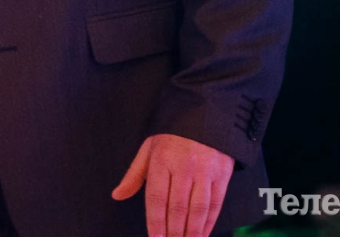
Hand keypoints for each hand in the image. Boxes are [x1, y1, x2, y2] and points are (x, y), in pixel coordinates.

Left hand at [111, 133, 233, 236]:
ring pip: (198, 209)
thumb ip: (134, 175)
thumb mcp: (148, 149)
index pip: (156, 197)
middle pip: (177, 207)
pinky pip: (215, 204)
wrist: (205, 115)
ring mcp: (204, 172)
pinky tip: (203, 234)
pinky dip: (209, 222)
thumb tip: (117, 195)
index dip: (155, 221)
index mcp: (161, 160)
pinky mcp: (222, 175)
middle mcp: (183, 167)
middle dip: (173, 232)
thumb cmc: (172, 136)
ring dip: (192, 231)